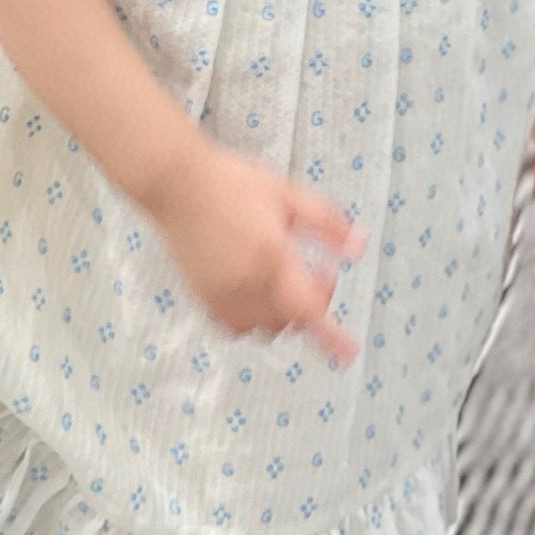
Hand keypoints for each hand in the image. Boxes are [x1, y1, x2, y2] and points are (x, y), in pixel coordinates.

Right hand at [150, 140, 368, 365]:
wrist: (177, 182)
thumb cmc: (230, 182)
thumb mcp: (288, 193)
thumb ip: (326, 223)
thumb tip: (357, 247)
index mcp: (271, 258)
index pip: (308, 309)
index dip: (331, 336)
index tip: (348, 352)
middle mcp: (245, 284)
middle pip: (288, 322)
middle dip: (309, 306)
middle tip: (318, 277)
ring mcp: (220, 294)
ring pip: (260, 329)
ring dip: (281, 316)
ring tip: (283, 283)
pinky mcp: (202, 296)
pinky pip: (233, 325)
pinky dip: (251, 318)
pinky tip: (253, 289)